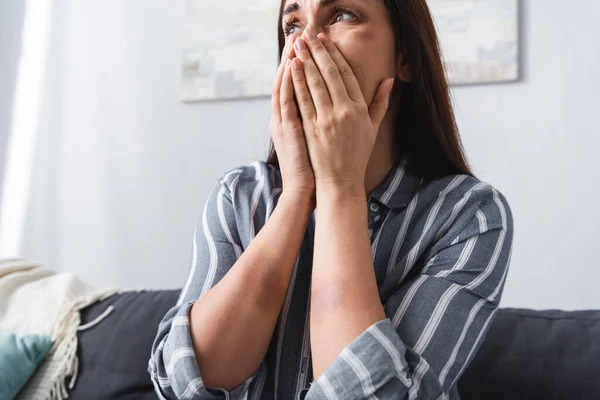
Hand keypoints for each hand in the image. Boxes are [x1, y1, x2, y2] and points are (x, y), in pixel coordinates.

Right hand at [270, 36, 315, 200]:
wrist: (304, 187)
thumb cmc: (314, 164)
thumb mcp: (316, 137)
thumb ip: (321, 117)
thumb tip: (333, 102)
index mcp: (294, 115)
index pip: (298, 83)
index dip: (304, 62)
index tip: (311, 44)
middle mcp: (284, 115)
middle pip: (289, 79)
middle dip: (296, 55)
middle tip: (300, 34)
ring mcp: (283, 121)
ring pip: (284, 85)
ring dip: (289, 63)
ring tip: (295, 43)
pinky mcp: (286, 129)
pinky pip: (286, 101)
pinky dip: (288, 83)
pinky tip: (292, 68)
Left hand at [290, 30, 393, 194]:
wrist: (341, 181)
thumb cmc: (357, 155)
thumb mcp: (373, 129)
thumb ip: (380, 103)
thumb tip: (389, 81)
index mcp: (359, 109)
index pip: (346, 75)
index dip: (335, 56)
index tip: (326, 41)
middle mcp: (344, 112)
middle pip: (330, 74)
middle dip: (318, 52)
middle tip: (309, 36)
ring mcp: (327, 120)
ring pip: (315, 84)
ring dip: (306, 62)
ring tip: (298, 46)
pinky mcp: (312, 128)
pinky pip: (303, 100)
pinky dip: (297, 83)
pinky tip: (292, 68)